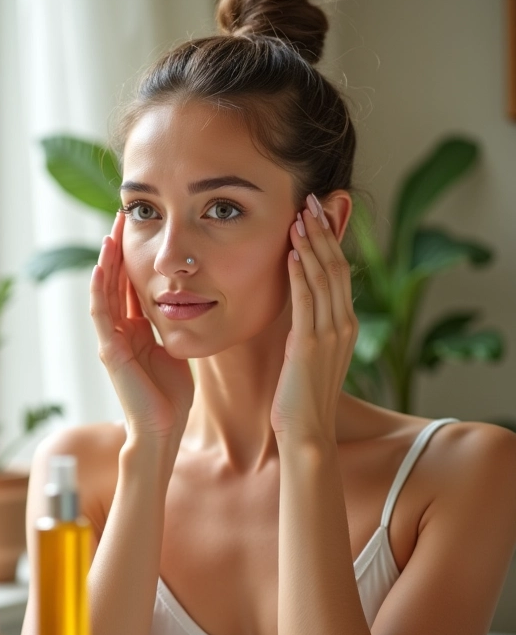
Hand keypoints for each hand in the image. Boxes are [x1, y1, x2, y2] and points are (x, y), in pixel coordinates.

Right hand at [90, 213, 193, 452]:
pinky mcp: (110, 352)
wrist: (162, 429)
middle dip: (118, 250)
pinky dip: (99, 291)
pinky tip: (100, 267)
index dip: (133, 257)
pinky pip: (101, 315)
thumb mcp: (173, 350)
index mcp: (134, 330)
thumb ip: (170, 328)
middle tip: (122, 217)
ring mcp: (111, 340)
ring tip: (110, 234)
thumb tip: (184, 305)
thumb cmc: (170, 396)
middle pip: (115, 282)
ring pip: (104, 293)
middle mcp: (119, 331)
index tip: (140, 228)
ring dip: (106, 263)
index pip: (130, 285)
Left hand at [271, 196, 357, 447]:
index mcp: (345, 326)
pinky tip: (290, 253)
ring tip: (300, 216)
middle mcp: (344, 325)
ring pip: (324, 278)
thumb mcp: (308, 356)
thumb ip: (307, 329)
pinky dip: (299, 274)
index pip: (340, 273)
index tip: (316, 216)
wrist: (306, 432)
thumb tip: (299, 309)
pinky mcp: (309, 344)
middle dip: (323, 232)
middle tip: (311, 201)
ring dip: (310, 245)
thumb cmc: (301, 396)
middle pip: (336, 267)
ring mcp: (330, 334)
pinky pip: (306, 301)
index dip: (329, 242)